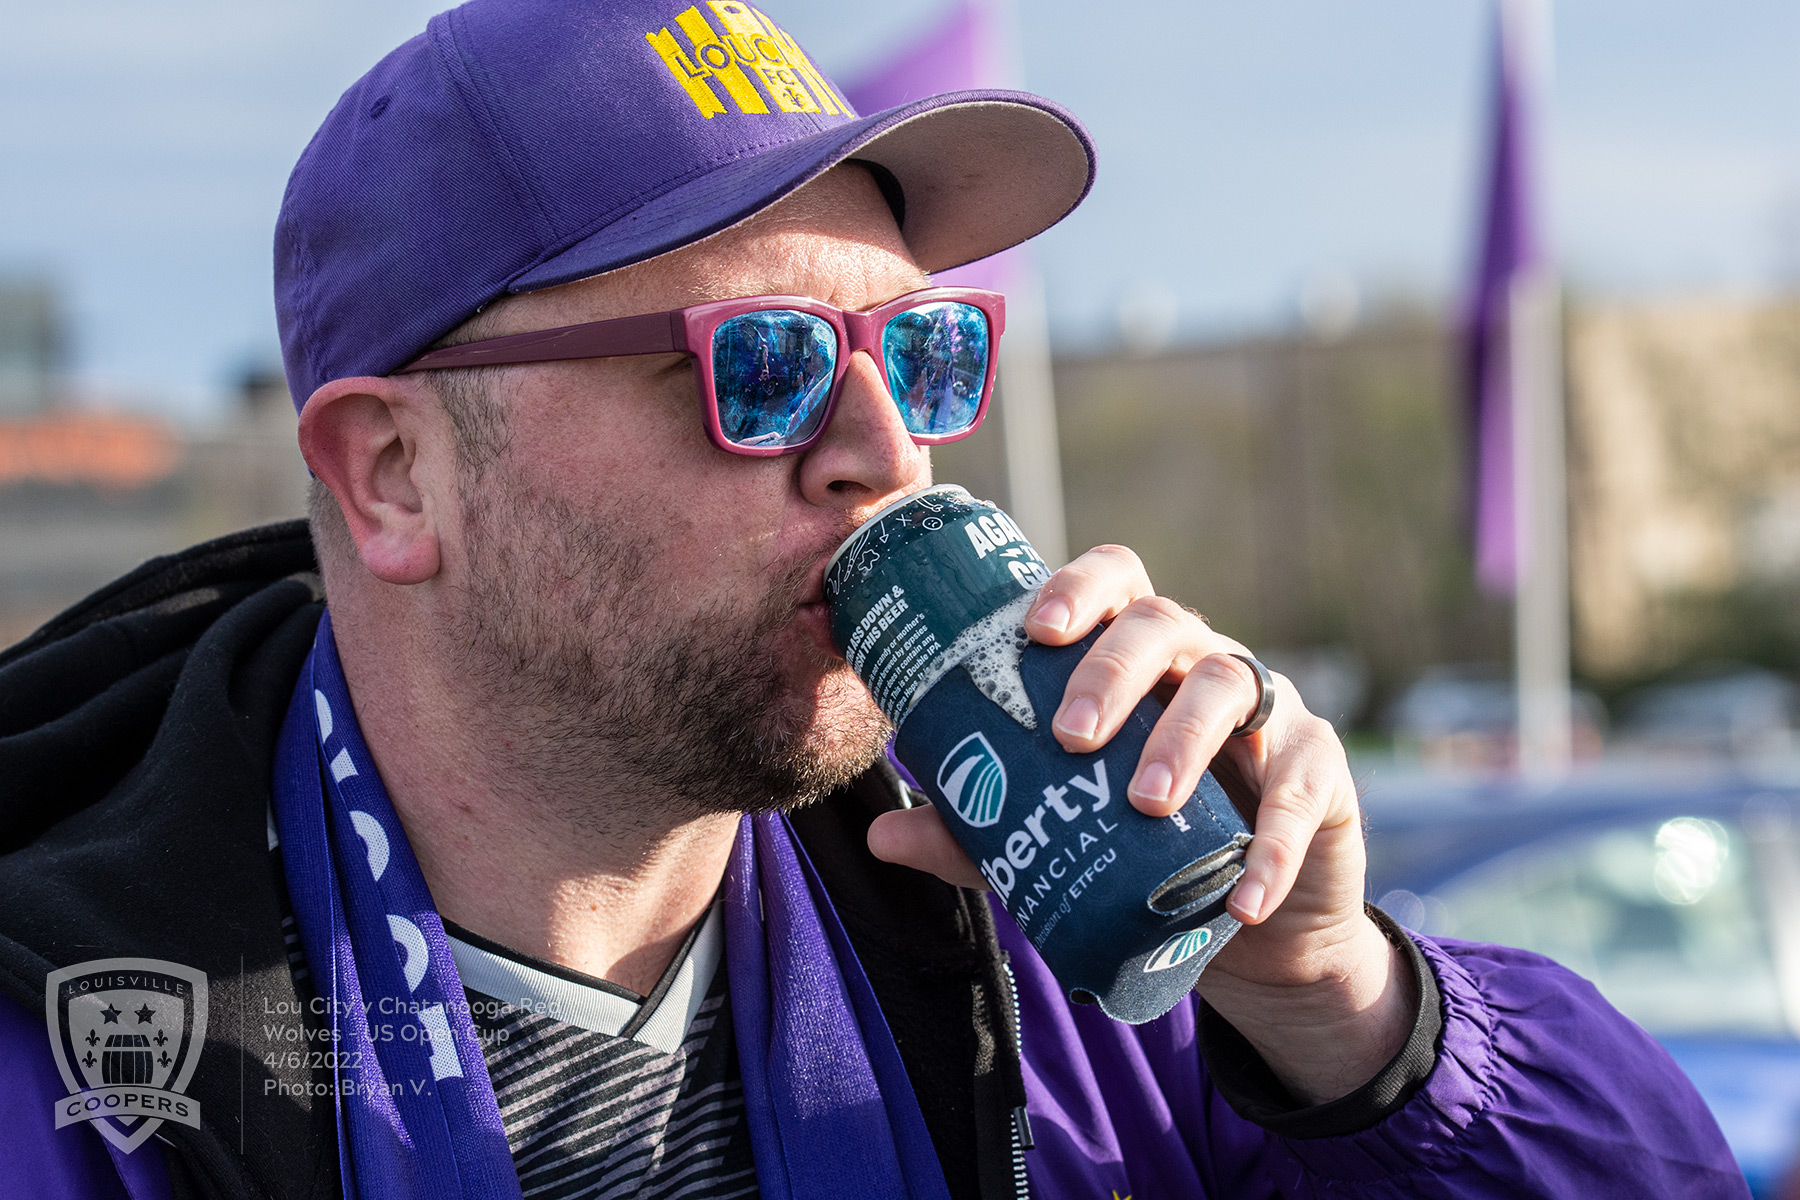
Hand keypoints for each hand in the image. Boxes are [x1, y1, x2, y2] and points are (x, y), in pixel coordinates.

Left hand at [866, 545, 1413, 1104]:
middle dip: (1114, 669)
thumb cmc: (1138, 849)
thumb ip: (978, 835)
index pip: (1115, 583)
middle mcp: (1200, 662)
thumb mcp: (1056, 839)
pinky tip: (1239, 897)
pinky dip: (1269, 845)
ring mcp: (1268, 709)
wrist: (1247, 923)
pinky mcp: (1319, 770)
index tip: (1032, 630)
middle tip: (1070, 735)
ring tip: (1144, 802)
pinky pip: (1299, 788)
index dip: (1078, 588)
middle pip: (1165, 625)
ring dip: (1184, 740)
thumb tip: (883, 835)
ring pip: (1232, 686)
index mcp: (1135, 657)